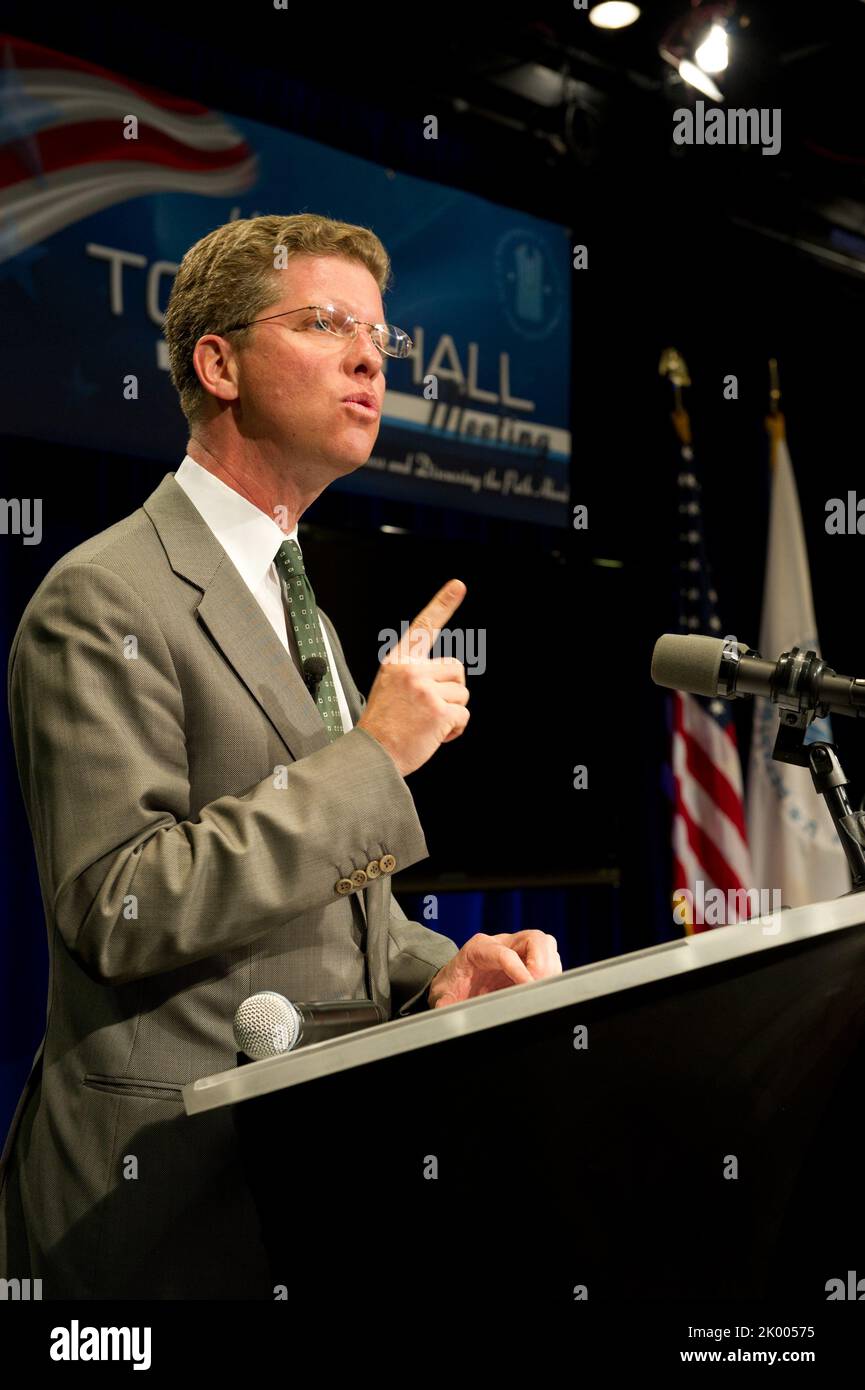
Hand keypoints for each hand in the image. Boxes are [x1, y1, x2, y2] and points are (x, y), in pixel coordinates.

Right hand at [357, 579, 469, 776]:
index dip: (443, 604)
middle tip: (428, 709)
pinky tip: (433, 735)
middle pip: (456, 669)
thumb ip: (415, 673)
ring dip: (451, 712)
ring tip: (426, 723)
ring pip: (462, 694)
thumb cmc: (383, 726)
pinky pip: (463, 716)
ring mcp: (425, 689)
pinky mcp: (439, 710)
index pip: (424, 627)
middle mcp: (411, 670)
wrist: (371, 755)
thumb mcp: (391, 687)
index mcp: (398, 662)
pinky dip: (454, 730)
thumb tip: (449, 675)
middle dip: (451, 691)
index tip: (458, 586)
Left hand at [428, 930, 562, 1007]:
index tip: (529, 987)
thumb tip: (449, 1015)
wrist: (452, 983)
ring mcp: (516, 950)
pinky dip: (552, 975)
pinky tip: (544, 991)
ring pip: (546, 946)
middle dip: (542, 963)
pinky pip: (549, 960)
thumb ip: (446, 1005)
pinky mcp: (527, 960)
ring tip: (542, 991)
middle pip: (534, 938)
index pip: (505, 954)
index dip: (520, 971)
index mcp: (478, 949)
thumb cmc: (450, 988)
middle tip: (538, 988)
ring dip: (550, 969)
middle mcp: (501, 943)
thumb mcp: (443, 997)